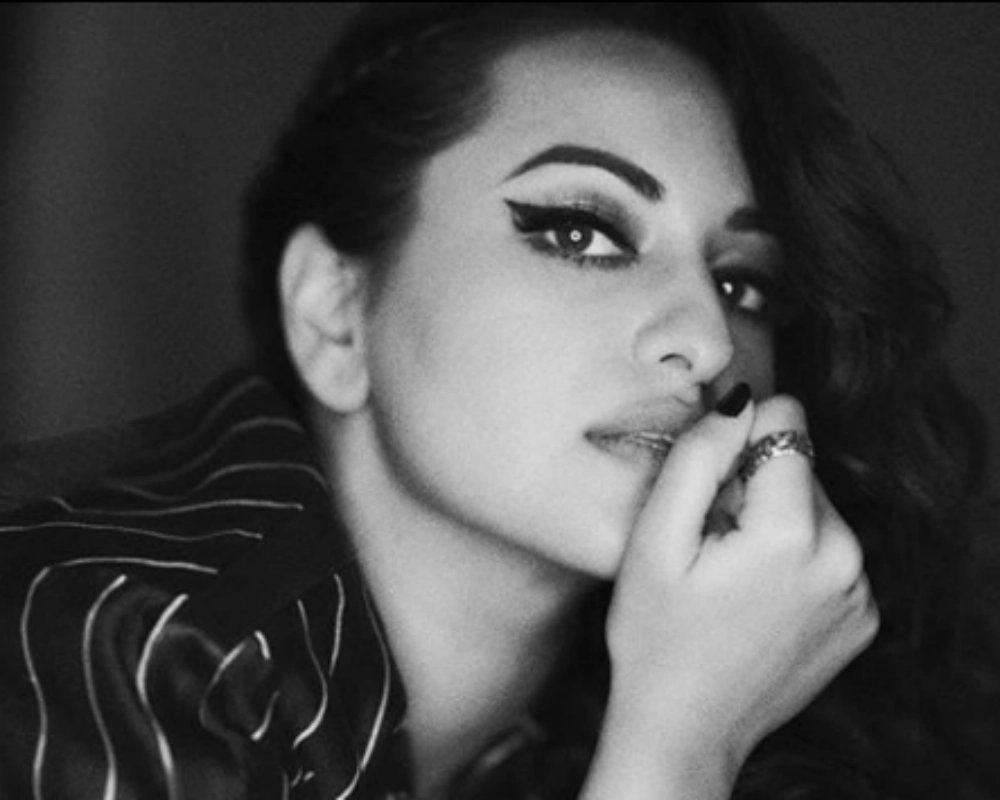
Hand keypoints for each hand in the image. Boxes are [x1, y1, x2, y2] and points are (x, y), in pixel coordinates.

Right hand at [589, 393, 878, 797]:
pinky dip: (796, 560)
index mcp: (793, 534)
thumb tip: (739, 397)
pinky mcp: (863, 617)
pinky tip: (757, 597)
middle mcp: (845, 559)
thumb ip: (700, 457)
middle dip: (756, 487)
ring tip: (733, 575)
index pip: (787, 422)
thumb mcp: (656, 539)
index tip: (710, 490)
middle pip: (803, 466)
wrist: (684, 728)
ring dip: (776, 522)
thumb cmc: (656, 635)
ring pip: (817, 507)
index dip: (738, 443)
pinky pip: (831, 552)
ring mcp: (860, 593)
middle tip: (712, 542)